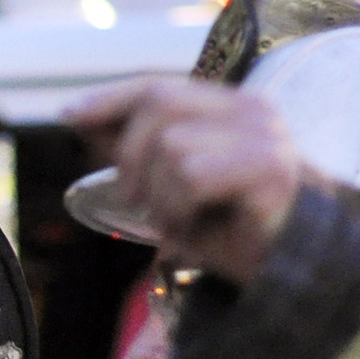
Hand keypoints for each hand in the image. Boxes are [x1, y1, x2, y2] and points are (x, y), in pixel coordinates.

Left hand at [65, 78, 314, 284]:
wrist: (290, 273)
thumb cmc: (230, 230)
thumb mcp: (170, 184)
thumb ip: (134, 148)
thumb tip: (77, 116)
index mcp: (229, 107)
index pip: (158, 85)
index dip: (109, 97)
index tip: (69, 116)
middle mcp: (251, 110)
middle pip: (159, 103)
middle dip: (129, 155)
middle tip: (134, 202)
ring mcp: (264, 136)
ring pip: (171, 144)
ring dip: (160, 196)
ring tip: (181, 223)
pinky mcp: (268, 168)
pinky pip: (191, 174)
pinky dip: (179, 208)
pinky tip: (193, 231)